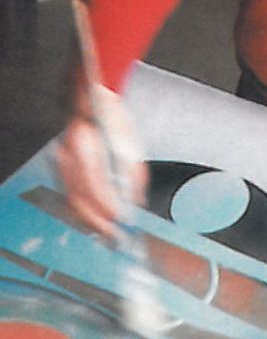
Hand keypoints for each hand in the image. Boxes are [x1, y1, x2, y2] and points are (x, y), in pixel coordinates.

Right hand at [56, 88, 147, 238]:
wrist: (94, 102)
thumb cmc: (113, 120)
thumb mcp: (131, 148)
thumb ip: (133, 178)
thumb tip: (133, 205)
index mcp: (88, 145)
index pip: (96, 185)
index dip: (108, 207)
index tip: (121, 221)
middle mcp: (69, 154)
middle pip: (80, 198)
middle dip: (97, 221)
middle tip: (114, 236)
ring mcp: (62, 160)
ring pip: (72, 199)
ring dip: (89, 219)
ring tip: (105, 232)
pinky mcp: (61, 165)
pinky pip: (70, 193)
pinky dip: (82, 208)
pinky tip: (93, 217)